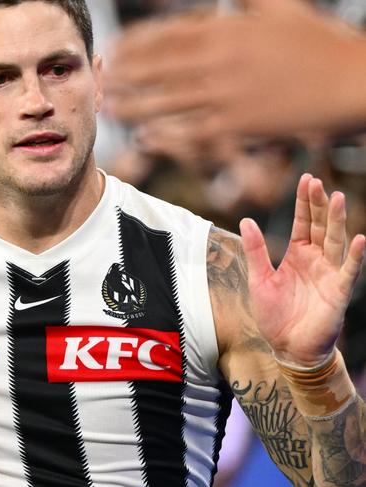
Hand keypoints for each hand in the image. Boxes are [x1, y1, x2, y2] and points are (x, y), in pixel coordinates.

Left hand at [105, 0, 365, 138]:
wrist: (350, 84)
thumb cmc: (317, 42)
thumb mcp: (280, 7)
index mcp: (228, 29)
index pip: (169, 34)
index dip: (135, 43)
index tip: (112, 49)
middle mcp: (221, 61)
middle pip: (160, 68)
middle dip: (125, 73)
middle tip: (97, 79)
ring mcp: (228, 94)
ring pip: (169, 100)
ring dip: (134, 104)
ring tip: (108, 107)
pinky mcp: (238, 125)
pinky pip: (192, 131)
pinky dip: (166, 134)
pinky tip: (144, 137)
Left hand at [239, 174, 364, 366]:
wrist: (287, 347)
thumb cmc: (274, 315)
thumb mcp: (259, 279)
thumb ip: (255, 250)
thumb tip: (246, 219)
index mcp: (296, 255)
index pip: (302, 222)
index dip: (304, 202)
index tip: (306, 179)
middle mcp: (315, 260)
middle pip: (319, 226)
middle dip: (318, 204)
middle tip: (317, 182)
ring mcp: (328, 273)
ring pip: (334, 241)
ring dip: (337, 220)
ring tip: (338, 198)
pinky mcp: (338, 291)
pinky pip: (349, 270)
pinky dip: (354, 256)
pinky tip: (360, 238)